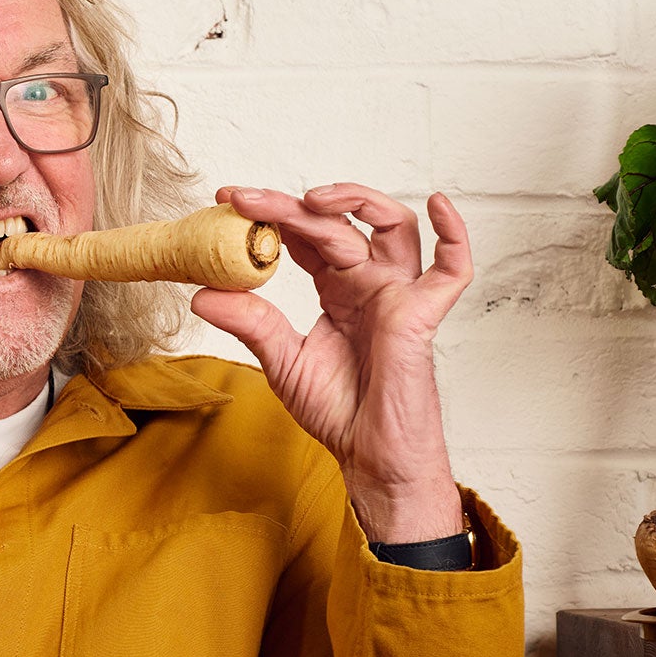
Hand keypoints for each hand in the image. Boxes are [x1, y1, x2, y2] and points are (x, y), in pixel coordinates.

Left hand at [188, 184, 471, 543]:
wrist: (370, 457)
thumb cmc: (338, 411)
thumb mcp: (281, 360)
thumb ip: (249, 323)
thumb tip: (200, 294)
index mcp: (338, 289)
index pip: (306, 236)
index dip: (272, 214)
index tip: (230, 200)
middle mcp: (369, 283)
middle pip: (337, 224)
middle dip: (291, 206)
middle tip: (248, 199)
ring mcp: (397, 295)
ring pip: (393, 226)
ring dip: (358, 201)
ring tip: (312, 199)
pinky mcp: (421, 316)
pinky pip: (452, 270)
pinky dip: (455, 235)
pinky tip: (441, 204)